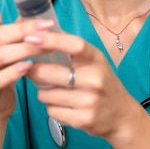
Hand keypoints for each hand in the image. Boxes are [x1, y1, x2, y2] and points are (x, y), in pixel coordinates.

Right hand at [0, 10, 54, 120]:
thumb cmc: (2, 65)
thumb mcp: (6, 43)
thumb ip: (15, 27)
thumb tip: (37, 12)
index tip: (19, 14)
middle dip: (24, 30)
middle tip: (46, 27)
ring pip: (1, 55)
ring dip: (26, 49)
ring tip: (46, 46)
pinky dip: (15, 71)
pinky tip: (29, 66)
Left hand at [25, 32, 139, 139]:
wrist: (120, 114)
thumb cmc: (101, 81)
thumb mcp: (93, 60)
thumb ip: (70, 47)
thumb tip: (43, 29)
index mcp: (96, 59)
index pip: (74, 45)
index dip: (51, 40)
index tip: (30, 37)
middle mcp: (94, 79)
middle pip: (51, 72)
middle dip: (34, 70)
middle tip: (29, 68)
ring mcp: (89, 101)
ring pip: (46, 94)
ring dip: (43, 91)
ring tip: (54, 90)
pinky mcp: (82, 120)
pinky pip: (51, 111)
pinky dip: (51, 107)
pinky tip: (62, 104)